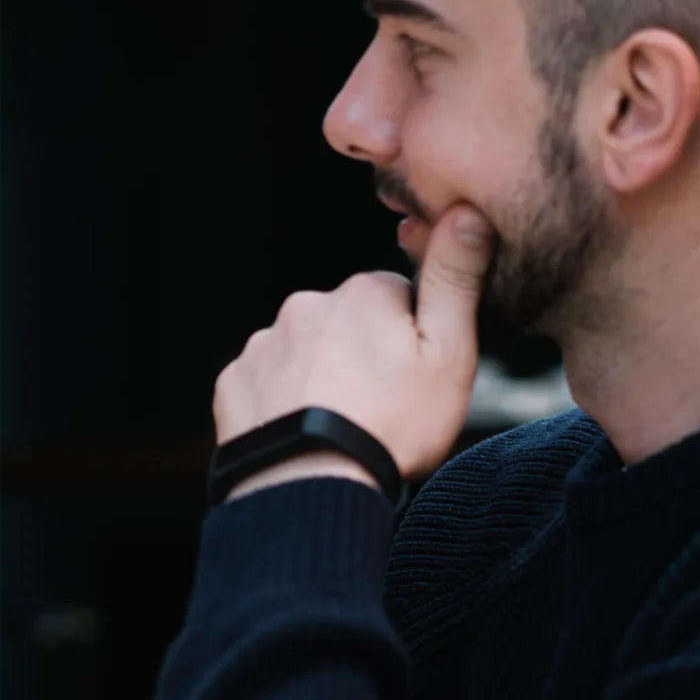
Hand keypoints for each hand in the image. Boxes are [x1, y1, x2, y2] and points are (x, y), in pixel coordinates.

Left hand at [211, 205, 491, 497]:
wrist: (311, 486)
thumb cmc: (391, 426)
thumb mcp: (449, 352)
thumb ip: (455, 278)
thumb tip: (466, 212)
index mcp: (363, 293)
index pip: (397, 298)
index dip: (412, 338)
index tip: (414, 377)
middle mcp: (305, 306)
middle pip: (347, 325)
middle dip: (362, 355)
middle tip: (379, 407)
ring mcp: (264, 344)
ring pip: (305, 354)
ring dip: (321, 378)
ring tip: (340, 424)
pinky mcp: (234, 383)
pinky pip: (266, 383)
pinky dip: (283, 402)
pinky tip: (302, 431)